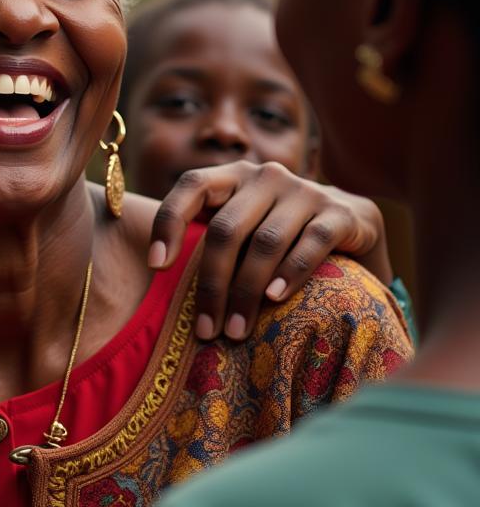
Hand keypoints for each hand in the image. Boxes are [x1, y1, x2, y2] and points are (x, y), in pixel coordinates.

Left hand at [148, 161, 390, 341]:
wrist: (352, 226)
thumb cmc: (279, 235)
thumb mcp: (242, 227)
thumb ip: (210, 237)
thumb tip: (155, 278)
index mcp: (233, 176)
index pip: (191, 186)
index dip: (168, 221)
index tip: (154, 267)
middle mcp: (266, 176)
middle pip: (226, 228)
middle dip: (211, 284)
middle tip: (205, 330)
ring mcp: (305, 190)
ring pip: (265, 241)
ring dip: (246, 291)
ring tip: (235, 330)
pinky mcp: (340, 213)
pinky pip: (310, 243)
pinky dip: (290, 273)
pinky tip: (275, 300)